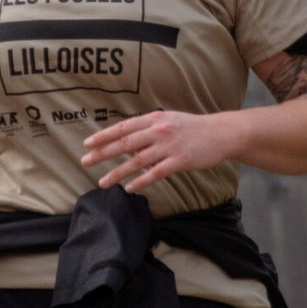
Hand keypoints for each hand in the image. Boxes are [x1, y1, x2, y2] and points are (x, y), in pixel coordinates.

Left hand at [82, 110, 234, 194]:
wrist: (222, 133)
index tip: (87, 143)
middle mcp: (159, 130)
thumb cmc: (192, 128)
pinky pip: (155, 173)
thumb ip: (148, 129)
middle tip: (85, 162)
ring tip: (102, 182)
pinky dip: (141, 181)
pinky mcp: (179, 161)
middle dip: (102, 153)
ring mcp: (169, 146)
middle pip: (125, 143)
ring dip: (117, 173)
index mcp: (155, 119)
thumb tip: (126, 140)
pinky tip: (129, 189)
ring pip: (137, 161)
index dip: (104, 135)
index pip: (123, 127)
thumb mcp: (169, 121)